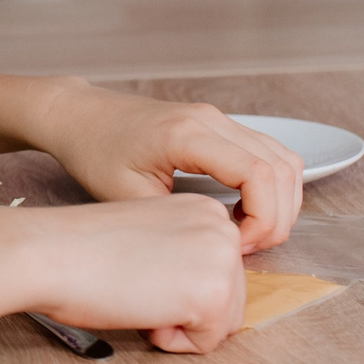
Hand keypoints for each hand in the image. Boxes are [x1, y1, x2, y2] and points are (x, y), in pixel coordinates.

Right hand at [23, 194, 247, 353]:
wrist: (48, 253)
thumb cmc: (80, 248)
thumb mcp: (148, 237)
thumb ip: (181, 253)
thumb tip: (192, 289)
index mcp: (204, 210)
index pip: (218, 271)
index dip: (176, 287)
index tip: (137, 270)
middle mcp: (223, 229)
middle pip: (230, 299)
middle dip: (185, 310)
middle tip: (135, 287)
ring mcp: (222, 260)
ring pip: (223, 323)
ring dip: (180, 325)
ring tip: (139, 298)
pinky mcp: (213, 294)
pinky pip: (207, 342)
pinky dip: (172, 342)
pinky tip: (141, 311)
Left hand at [25, 81, 303, 250]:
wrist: (79, 115)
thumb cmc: (94, 152)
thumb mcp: (123, 195)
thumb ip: (172, 219)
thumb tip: (215, 245)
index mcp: (187, 135)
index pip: (259, 174)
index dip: (263, 219)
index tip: (236, 247)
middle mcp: (211, 120)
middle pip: (282, 168)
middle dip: (277, 217)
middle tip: (243, 248)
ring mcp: (219, 119)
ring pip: (285, 160)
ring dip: (280, 202)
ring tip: (245, 234)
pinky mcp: (219, 125)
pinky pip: (268, 154)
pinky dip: (271, 187)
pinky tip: (243, 213)